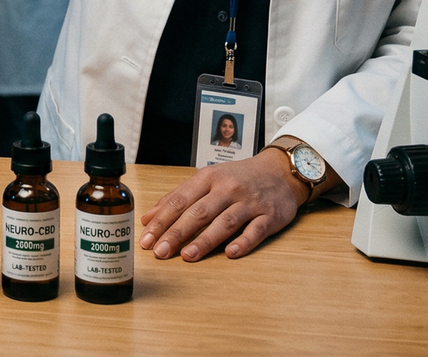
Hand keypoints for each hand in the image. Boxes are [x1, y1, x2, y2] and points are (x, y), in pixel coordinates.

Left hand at [137, 150, 303, 260]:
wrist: (280, 171)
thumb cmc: (239, 178)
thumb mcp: (208, 179)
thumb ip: (178, 197)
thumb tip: (149, 218)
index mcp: (209, 178)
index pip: (180, 200)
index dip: (162, 221)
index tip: (147, 239)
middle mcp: (228, 188)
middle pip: (199, 212)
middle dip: (177, 233)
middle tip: (160, 252)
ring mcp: (250, 202)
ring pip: (225, 222)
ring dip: (205, 240)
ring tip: (187, 256)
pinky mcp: (270, 216)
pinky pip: (256, 231)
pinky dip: (243, 242)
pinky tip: (230, 253)